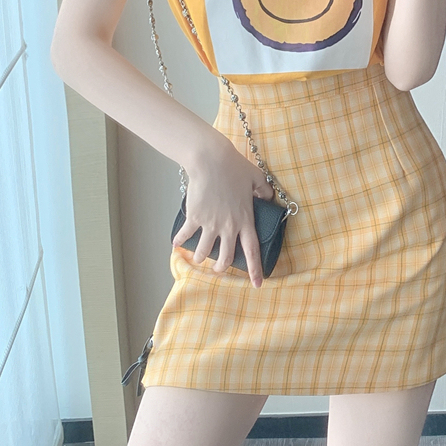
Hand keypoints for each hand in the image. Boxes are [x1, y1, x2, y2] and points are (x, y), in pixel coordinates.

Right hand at [171, 134, 274, 287]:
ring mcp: (211, 223)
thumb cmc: (234, 167)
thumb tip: (268, 198)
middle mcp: (229, 226)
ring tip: (198, 256)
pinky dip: (180, 241)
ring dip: (200, 257)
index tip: (257, 284)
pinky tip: (177, 244)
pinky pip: (186, 236)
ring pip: (205, 252)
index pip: (252, 250)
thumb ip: (264, 191)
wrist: (211, 160)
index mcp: (246, 220)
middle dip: (221, 267)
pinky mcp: (195, 217)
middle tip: (219, 268)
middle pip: (226, 257)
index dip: (255, 269)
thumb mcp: (257, 178)